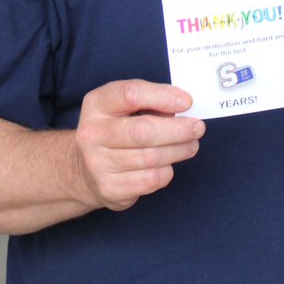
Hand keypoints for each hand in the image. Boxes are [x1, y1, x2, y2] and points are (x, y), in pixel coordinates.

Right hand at [75, 79, 204, 211]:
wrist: (85, 169)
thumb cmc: (116, 130)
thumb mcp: (124, 107)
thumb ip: (150, 102)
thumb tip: (183, 107)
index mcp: (97, 104)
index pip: (130, 94)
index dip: (163, 97)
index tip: (187, 102)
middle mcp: (92, 133)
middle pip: (142, 131)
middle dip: (178, 130)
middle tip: (198, 128)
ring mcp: (98, 163)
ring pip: (151, 158)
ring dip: (179, 150)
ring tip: (191, 145)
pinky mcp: (109, 188)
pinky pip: (150, 180)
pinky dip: (166, 171)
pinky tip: (167, 164)